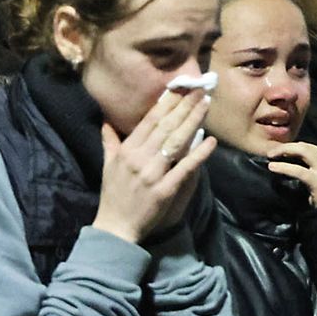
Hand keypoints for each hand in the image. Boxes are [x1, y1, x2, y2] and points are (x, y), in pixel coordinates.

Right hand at [91, 89, 216, 244]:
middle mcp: (139, 158)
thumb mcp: (107, 165)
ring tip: (205, 105)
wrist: (116, 227)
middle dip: (183, 106)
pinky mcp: (165, 190)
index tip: (179, 88)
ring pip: (176, 142)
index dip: (166, 103)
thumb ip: (109, 142)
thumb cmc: (113, 195)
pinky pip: (185, 168)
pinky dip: (198, 154)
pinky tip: (210, 141)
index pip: (149, 120)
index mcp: (126, 150)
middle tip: (199, 90)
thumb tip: (106, 121)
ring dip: (192, 121)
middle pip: (165, 126)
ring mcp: (153, 174)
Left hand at [266, 141, 316, 206]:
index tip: (278, 151)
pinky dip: (284, 167)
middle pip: (304, 146)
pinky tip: (273, 167)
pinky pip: (298, 170)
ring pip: (302, 151)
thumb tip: (289, 159)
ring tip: (270, 156)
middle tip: (271, 152)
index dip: (291, 146)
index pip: (307, 146)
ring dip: (284, 151)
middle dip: (286, 146)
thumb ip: (308, 166)